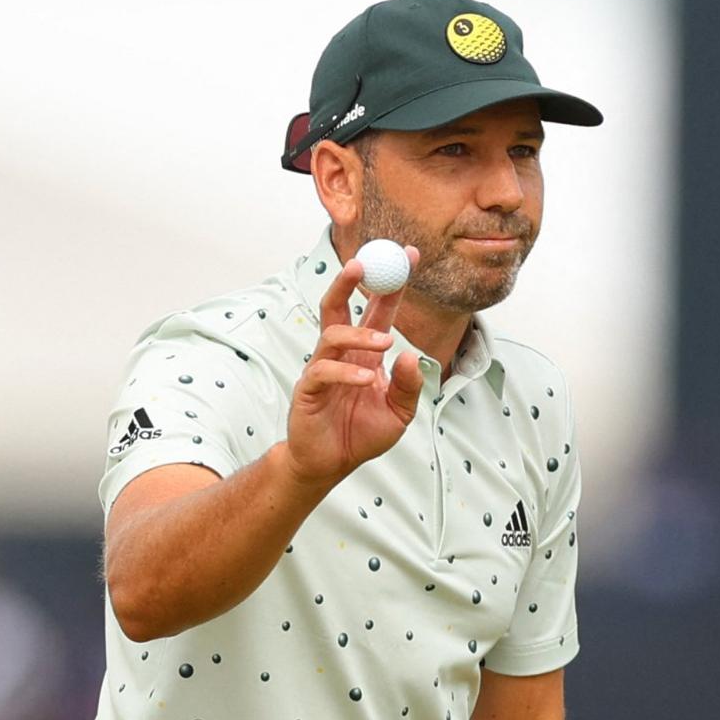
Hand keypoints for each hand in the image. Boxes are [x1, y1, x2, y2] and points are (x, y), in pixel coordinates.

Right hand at [285, 247, 422, 486]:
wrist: (330, 464)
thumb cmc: (361, 434)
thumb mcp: (399, 412)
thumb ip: (408, 386)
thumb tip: (411, 355)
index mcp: (365, 353)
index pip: (377, 309)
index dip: (392, 283)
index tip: (408, 255)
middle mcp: (342, 354)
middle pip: (337, 305)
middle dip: (348, 281)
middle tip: (363, 263)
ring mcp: (322, 369)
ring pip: (331, 334)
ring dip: (359, 333)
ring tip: (385, 343)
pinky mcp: (308, 390)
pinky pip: (322, 371)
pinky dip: (346, 372)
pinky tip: (367, 380)